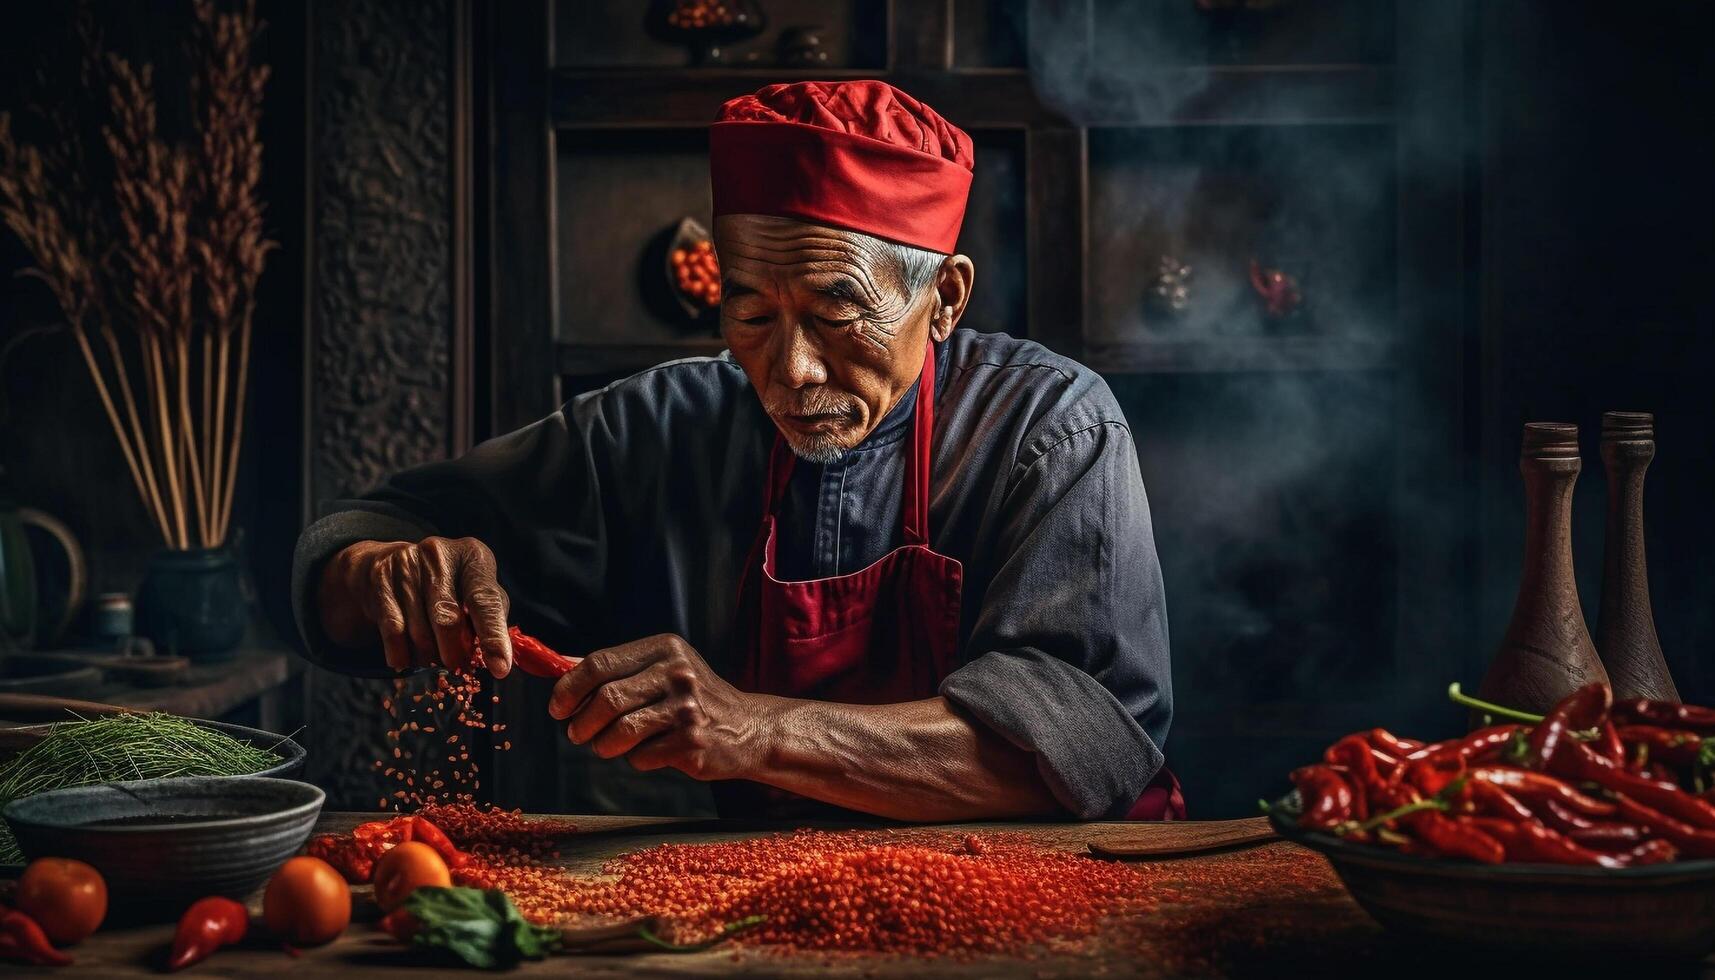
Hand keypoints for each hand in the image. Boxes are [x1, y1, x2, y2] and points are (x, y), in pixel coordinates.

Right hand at [316, 537, 513, 675]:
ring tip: (432, 657)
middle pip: (448, 620)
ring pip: (419, 631)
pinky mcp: (381, 578)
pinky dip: (402, 654)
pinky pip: (393, 631)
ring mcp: (407, 564)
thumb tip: (499, 659)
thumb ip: (489, 619)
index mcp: (473, 556)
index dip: (493, 637)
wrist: (392, 564)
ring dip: (428, 656)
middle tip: (457, 666)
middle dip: (454, 653)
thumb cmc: (448, 585)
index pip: (486, 601)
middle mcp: (440, 554)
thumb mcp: (475, 592)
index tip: (500, 668)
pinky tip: (407, 659)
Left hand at [547, 634, 769, 780]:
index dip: (569, 688)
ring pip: (620, 731)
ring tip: (606, 746)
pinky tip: (647, 753)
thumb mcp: (659, 669)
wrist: (749, 729)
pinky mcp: (692, 742)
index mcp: (665, 649)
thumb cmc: (693, 698)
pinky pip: (641, 757)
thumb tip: (557, 664)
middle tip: (576, 734)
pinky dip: (635, 760)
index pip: (600, 663)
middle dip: (581, 723)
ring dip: (603, 745)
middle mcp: (678, 673)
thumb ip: (612, 668)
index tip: (558, 707)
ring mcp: (688, 709)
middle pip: (606, 699)